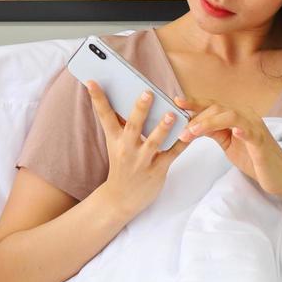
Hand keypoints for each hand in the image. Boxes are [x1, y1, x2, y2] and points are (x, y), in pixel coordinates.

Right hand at [85, 81, 192, 220]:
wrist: (120, 199)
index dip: (98, 98)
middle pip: (133, 127)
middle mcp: (127, 149)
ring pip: (154, 142)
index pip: (105, 116)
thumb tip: (127, 100)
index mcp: (115, 140)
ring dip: (162, 127)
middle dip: (140, 110)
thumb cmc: (121, 167)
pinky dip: (181, 143)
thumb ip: (121, 125)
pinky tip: (189, 132)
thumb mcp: (115, 146)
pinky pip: (172, 155)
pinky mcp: (157, 171)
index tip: (92, 81)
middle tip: (147, 93)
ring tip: (171, 114)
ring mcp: (142, 161)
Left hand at [175, 97, 281, 197]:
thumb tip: (193, 124)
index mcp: (237, 116)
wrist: (279, 176)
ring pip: (230, 116)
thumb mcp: (228, 143)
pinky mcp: (262, 142)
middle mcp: (246, 117)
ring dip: (208, 123)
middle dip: (196, 119)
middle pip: (217, 108)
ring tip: (193, 132)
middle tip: (181, 133)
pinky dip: (242, 130)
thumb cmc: (253, 159)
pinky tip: (234, 132)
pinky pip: (251, 132)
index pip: (213, 105)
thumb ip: (214, 131)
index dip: (195, 102)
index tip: (176, 101)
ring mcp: (255, 128)